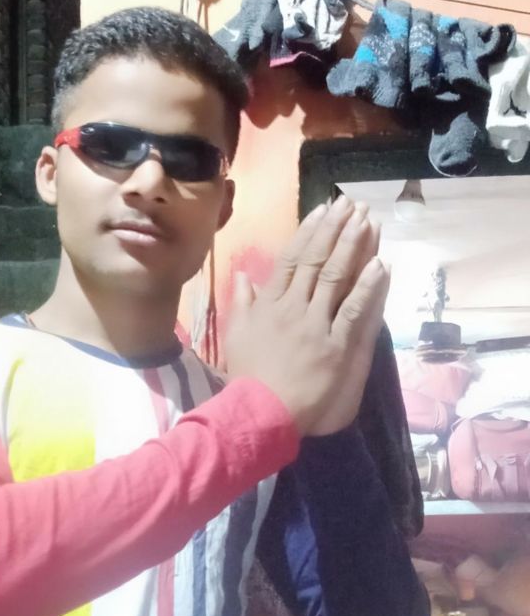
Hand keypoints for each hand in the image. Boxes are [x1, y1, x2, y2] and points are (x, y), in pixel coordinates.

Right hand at [225, 195, 389, 436]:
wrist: (261, 411)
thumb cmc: (248, 377)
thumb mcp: (235, 335)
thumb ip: (241, 303)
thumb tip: (242, 275)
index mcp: (269, 304)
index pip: (291, 259)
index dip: (309, 232)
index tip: (323, 209)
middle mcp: (293, 307)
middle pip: (318, 261)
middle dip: (336, 229)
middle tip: (352, 204)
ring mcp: (317, 326)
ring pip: (337, 278)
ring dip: (354, 247)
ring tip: (368, 221)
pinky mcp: (337, 346)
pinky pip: (355, 311)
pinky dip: (368, 287)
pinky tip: (380, 264)